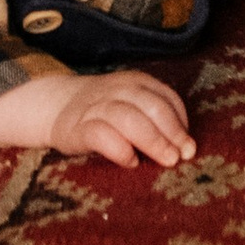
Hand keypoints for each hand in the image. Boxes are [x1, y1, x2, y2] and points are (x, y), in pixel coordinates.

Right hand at [0, 68, 195, 168]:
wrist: (55, 105)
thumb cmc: (104, 111)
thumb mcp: (130, 103)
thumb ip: (153, 117)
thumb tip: (185, 147)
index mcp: (135, 82)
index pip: (165, 97)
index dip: (181, 122)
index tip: (189, 146)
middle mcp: (117, 90)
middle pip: (150, 106)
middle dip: (171, 132)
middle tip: (182, 156)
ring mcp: (95, 107)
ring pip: (128, 117)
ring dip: (152, 140)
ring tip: (166, 160)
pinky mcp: (76, 128)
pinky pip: (100, 134)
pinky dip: (119, 148)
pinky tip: (130, 162)